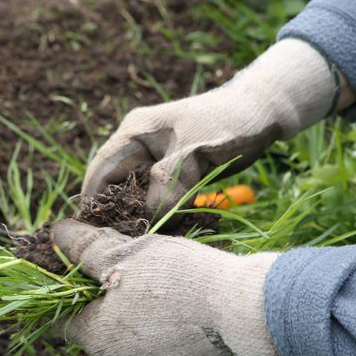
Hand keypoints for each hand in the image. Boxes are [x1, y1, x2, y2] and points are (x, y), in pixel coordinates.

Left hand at [52, 219, 288, 355]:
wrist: (240, 307)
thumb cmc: (176, 277)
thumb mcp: (124, 253)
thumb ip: (84, 248)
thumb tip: (55, 233)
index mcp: (97, 339)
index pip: (61, 315)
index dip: (64, 285)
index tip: (80, 261)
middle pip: (91, 321)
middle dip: (97, 289)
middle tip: (116, 257)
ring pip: (119, 327)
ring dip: (123, 299)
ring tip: (144, 270)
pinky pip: (144, 335)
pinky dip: (145, 314)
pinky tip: (164, 291)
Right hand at [83, 39, 338, 215]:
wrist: (262, 111)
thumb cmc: (230, 124)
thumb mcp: (198, 154)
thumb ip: (170, 183)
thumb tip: (147, 219)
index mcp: (134, 132)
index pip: (100, 171)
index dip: (94, 203)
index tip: (94, 234)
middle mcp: (137, 145)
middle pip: (114, 185)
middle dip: (118, 213)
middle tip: (125, 243)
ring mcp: (153, 157)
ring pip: (135, 194)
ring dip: (140, 215)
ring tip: (146, 240)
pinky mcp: (170, 170)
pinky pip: (154, 196)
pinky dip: (159, 212)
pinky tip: (167, 229)